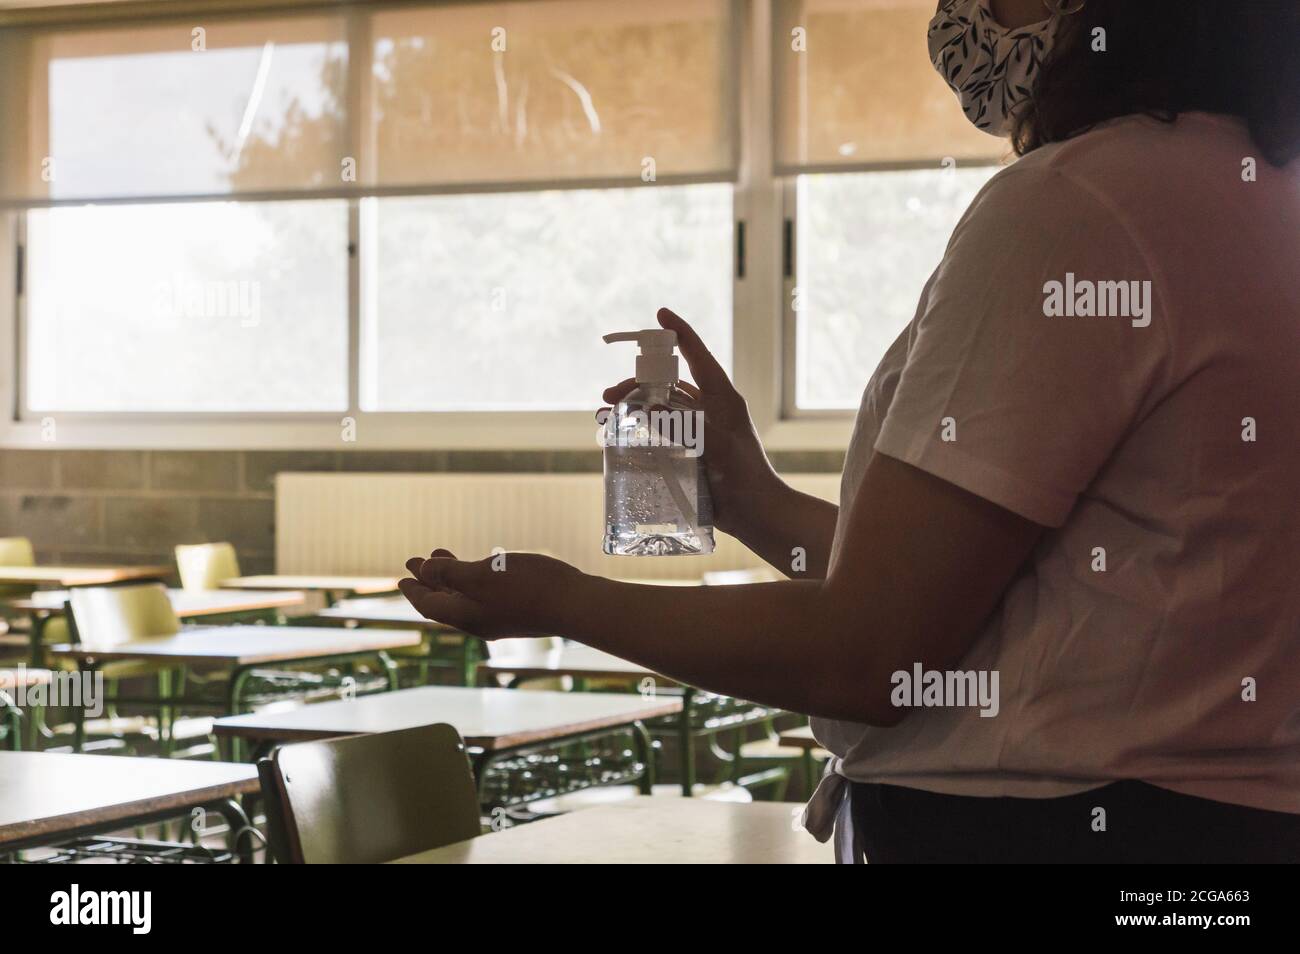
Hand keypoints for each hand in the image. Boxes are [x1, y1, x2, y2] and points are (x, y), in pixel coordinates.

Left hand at [399, 549, 581, 638]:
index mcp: (465, 615)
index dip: (413, 590)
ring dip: (450, 578)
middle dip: (428, 581)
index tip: (402, 577)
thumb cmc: (527, 588)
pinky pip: (485, 596)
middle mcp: (480, 621)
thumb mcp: (481, 575)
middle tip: (415, 562)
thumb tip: (424, 570)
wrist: (575, 604)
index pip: (429, 605)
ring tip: (443, 557)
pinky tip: (482, 568)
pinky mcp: (519, 609)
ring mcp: (501, 617)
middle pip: (445, 602)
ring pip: (465, 598)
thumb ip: (449, 574)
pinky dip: (473, 580)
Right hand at [600, 307, 779, 535]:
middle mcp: (709, 410)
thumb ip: (683, 424)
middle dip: (639, 382)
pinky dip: (641, 430)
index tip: (661, 314)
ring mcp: (699, 431)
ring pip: (661, 408)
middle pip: (669, 384)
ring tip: (607, 416)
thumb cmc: (744, 475)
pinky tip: (621, 435)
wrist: (757, 513)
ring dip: (635, 407)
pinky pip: (661, 433)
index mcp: (722, 398)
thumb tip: (649, 406)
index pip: (698, 356)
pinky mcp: (690, 453)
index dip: (680, 333)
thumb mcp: (715, 444)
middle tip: (610, 395)